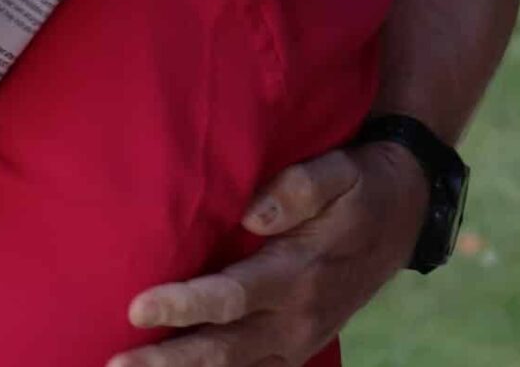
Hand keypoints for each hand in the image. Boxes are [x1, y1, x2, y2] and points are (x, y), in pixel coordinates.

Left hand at [110, 143, 424, 366]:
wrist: (404, 215)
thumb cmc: (357, 187)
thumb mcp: (339, 172)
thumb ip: (298, 188)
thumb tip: (253, 213)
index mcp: (299, 274)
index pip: (230, 297)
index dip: (183, 305)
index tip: (135, 307)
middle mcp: (297, 318)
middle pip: (224, 349)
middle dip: (168, 361)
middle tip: (114, 364)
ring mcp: (299, 340)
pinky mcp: (297, 347)